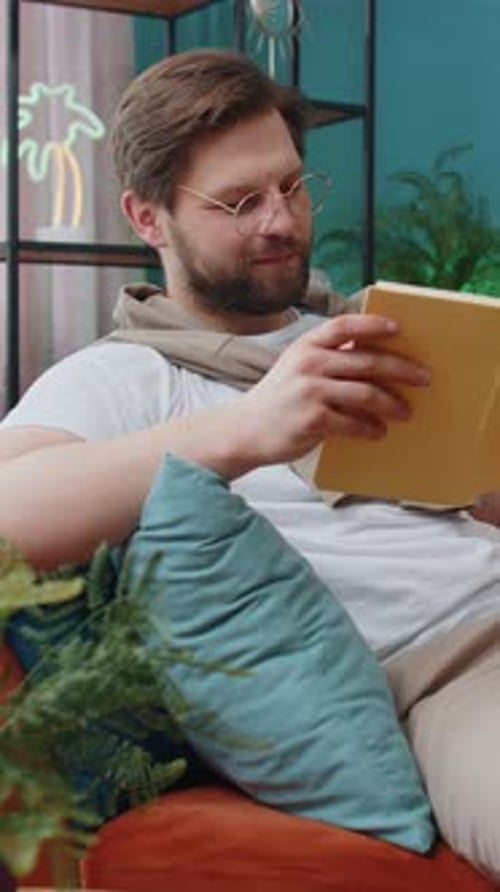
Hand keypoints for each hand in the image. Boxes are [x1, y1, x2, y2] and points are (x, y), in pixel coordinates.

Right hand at [236, 313, 430, 465]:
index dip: (373, 325)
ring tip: (405, 412)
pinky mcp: (313, 419)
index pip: (344, 325)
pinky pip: (355, 423)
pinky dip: (371, 428)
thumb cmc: (279, 400)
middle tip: (424, 378)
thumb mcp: (296, 367)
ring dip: (392, 404)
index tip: (397, 329)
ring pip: (367, 394)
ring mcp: (310, 391)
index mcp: (306, 345)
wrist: (245, 430)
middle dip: (402, 370)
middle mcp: (308, 363)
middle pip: (368, 361)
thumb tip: (376, 361)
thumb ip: (328, 359)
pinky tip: (378, 432)